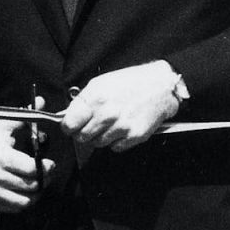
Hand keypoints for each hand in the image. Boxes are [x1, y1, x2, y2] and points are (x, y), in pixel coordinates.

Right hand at [0, 118, 51, 213]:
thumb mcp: (3, 125)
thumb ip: (24, 116)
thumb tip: (41, 101)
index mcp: (0, 156)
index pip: (31, 169)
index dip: (46, 168)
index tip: (50, 164)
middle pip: (30, 186)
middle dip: (44, 180)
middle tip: (47, 174)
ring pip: (23, 202)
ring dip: (36, 195)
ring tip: (39, 185)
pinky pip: (12, 209)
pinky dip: (23, 203)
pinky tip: (26, 193)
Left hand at [60, 60, 180, 152]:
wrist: (161, 86)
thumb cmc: (130, 82)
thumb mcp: (101, 83)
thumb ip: (83, 100)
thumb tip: (69, 116)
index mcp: (96, 98)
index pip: (69, 124)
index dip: (68, 125)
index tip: (71, 125)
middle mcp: (107, 114)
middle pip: (82, 137)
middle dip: (83, 132)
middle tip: (92, 123)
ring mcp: (121, 127)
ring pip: (97, 144)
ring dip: (100, 136)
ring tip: (109, 123)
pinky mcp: (134, 136)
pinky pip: (115, 147)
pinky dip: (115, 140)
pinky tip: (121, 127)